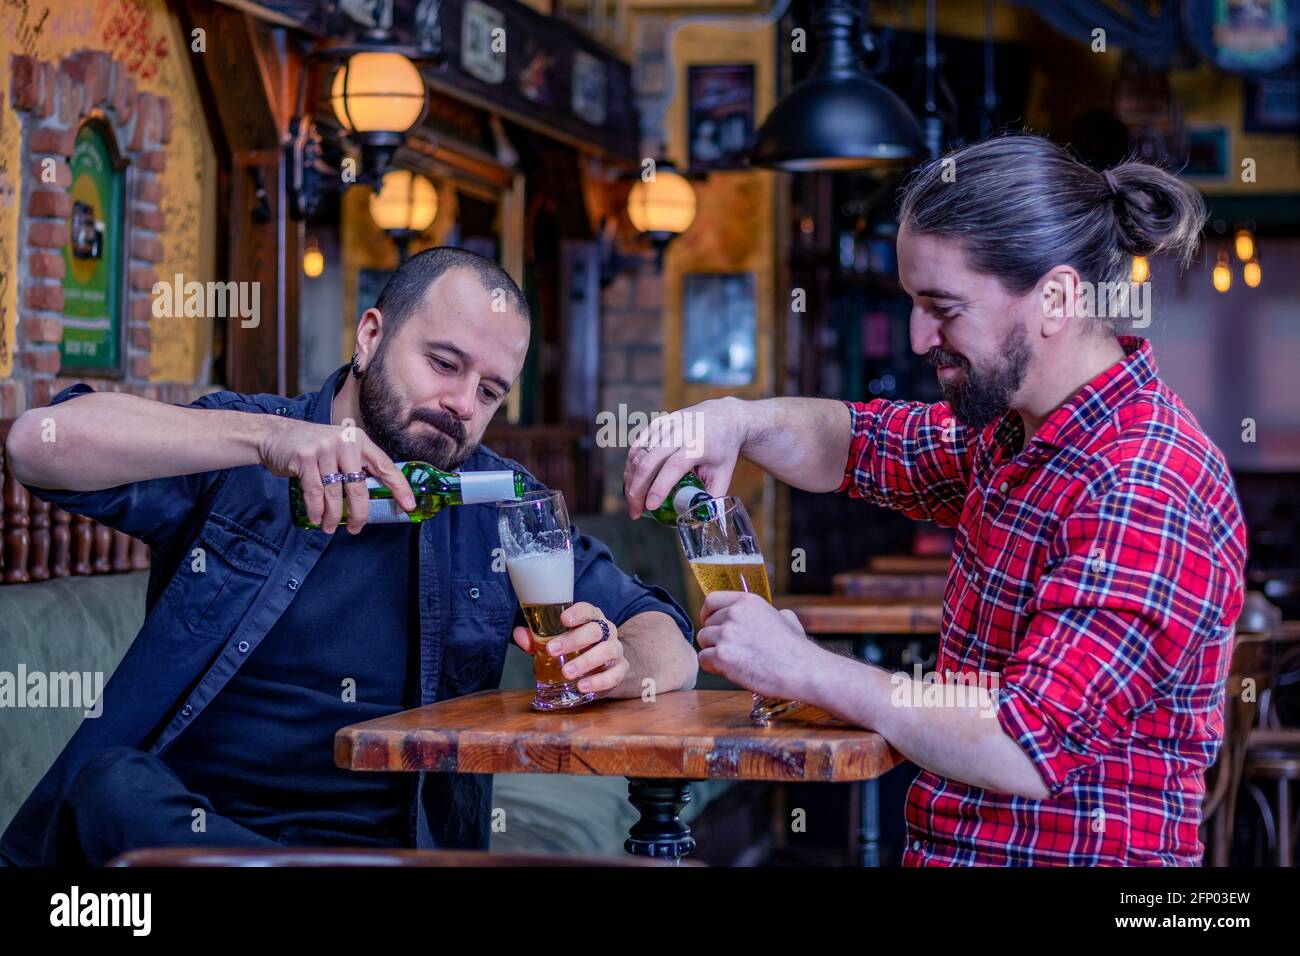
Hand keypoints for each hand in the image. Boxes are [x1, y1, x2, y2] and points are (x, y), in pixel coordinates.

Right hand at [258, 418, 414, 534]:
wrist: (275, 435)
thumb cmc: (313, 448)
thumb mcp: (340, 448)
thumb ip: (356, 465)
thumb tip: (373, 496)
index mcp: (359, 440)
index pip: (385, 466)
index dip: (399, 487)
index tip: (409, 505)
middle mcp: (345, 443)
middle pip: (359, 487)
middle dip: (359, 513)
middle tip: (356, 528)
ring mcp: (324, 449)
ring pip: (335, 493)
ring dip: (332, 516)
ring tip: (329, 527)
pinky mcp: (304, 459)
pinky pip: (315, 493)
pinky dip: (316, 510)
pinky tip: (316, 518)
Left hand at [512, 602, 627, 696]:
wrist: (606, 667)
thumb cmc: (577, 650)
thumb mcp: (556, 643)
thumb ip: (537, 640)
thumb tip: (518, 634)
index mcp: (591, 619)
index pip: (588, 610)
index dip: (577, 613)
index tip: (563, 619)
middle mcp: (607, 631)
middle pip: (595, 630)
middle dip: (574, 640)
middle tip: (553, 650)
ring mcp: (615, 650)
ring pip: (607, 651)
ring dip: (586, 661)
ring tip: (567, 672)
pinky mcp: (621, 670)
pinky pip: (614, 674)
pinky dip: (599, 681)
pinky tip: (583, 686)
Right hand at [622, 397, 748, 518]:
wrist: (725, 417)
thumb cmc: (724, 449)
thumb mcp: (724, 474)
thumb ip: (711, 498)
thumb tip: (697, 524)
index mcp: (698, 445)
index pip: (674, 466)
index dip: (659, 487)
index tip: (649, 507)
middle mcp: (680, 432)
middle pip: (649, 461)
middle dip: (637, 490)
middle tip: (635, 512)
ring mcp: (666, 426)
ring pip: (638, 454)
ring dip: (630, 480)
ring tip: (632, 502)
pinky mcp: (657, 424)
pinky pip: (637, 447)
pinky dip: (630, 467)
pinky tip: (631, 483)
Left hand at [696, 591, 826, 702]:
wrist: (801, 670)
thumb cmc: (796, 649)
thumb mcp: (786, 618)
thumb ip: (771, 613)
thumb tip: (777, 614)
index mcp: (747, 601)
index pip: (712, 600)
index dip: (708, 613)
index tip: (710, 622)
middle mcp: (734, 614)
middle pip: (707, 624)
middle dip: (715, 638)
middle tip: (731, 651)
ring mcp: (726, 634)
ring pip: (704, 641)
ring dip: (714, 652)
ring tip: (733, 661)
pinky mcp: (722, 655)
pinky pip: (704, 659)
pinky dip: (713, 667)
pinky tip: (730, 670)